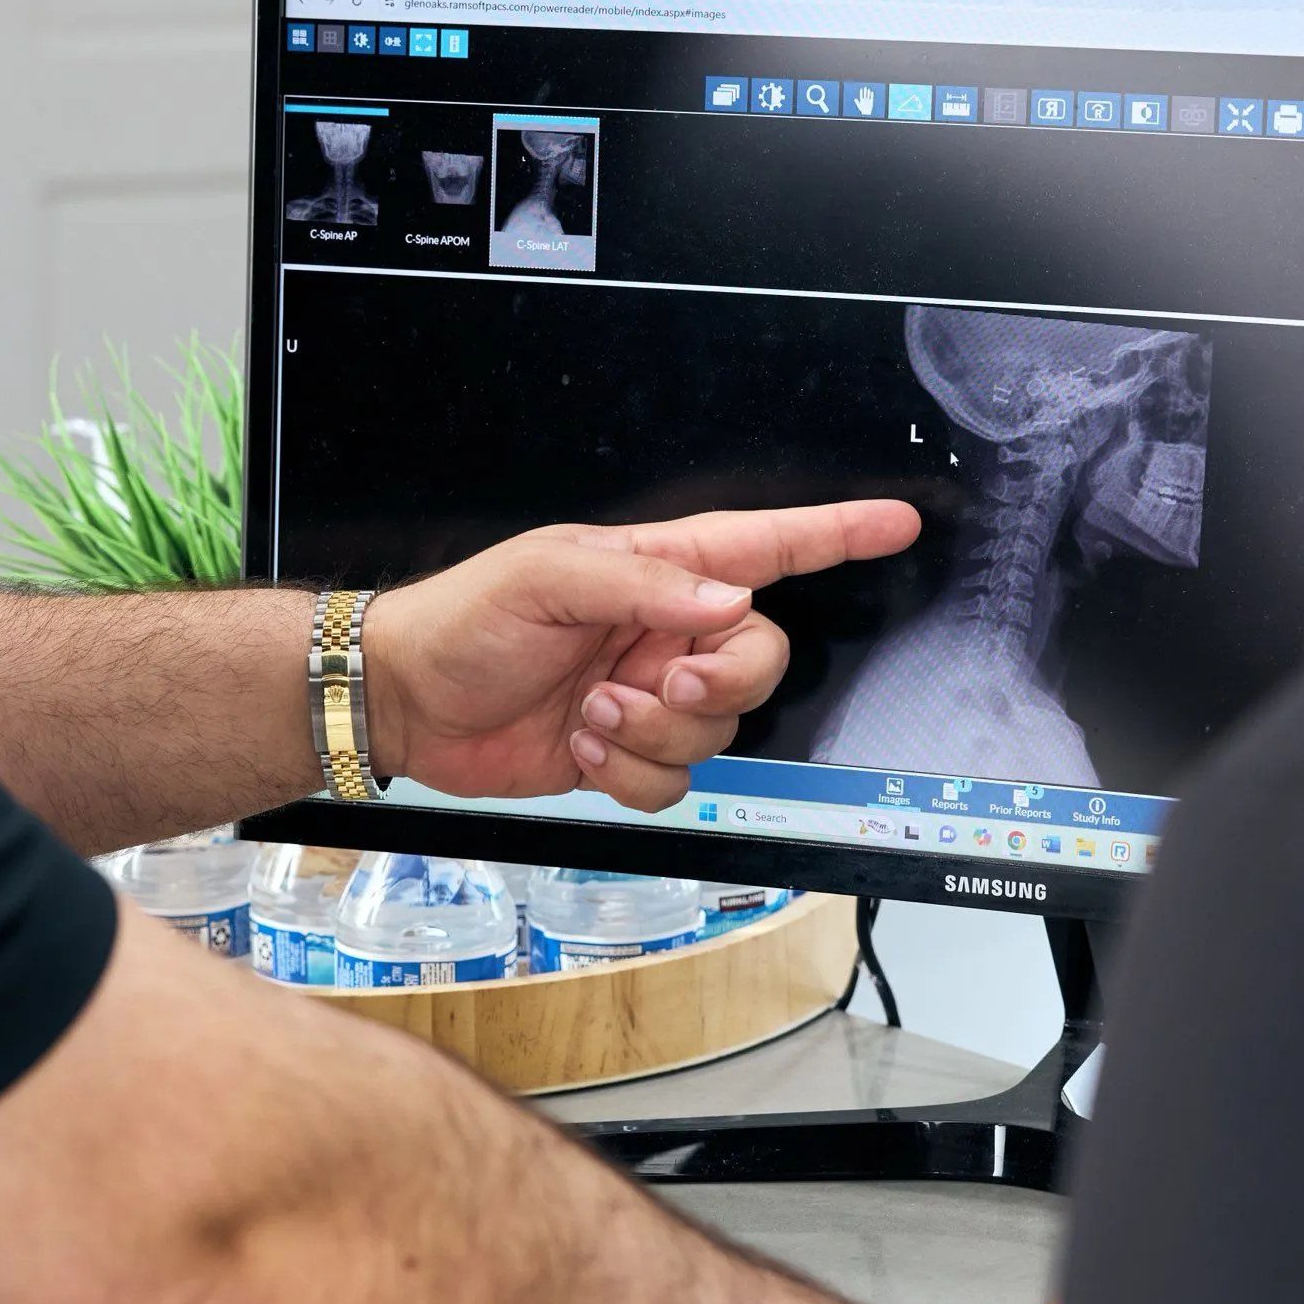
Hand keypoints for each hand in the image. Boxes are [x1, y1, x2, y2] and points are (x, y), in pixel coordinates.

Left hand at [360, 501, 918, 810]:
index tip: (895, 522)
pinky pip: (677, 780)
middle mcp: (666, 632)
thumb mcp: (547, 578)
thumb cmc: (464, 619)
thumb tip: (724, 603)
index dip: (835, 532)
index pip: (766, 545)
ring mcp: (651, 695)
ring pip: (719, 728)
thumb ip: (642, 585)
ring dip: (654, 731)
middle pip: (759, 657)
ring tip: (591, 711)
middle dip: (720, 678)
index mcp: (657, 570)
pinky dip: (631, 774)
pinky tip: (583, 747)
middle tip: (657, 679)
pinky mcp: (628, 754)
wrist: (409, 702)